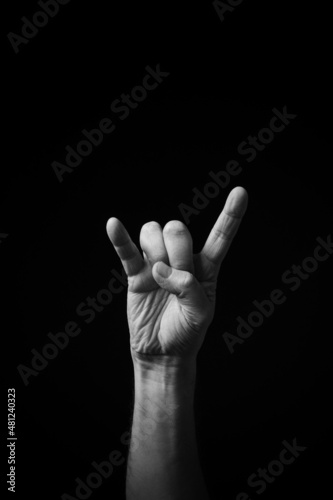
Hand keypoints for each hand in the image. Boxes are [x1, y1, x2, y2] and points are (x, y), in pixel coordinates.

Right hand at [106, 186, 247, 361]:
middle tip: (174, 275)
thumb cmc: (186, 332)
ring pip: (152, 232)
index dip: (230, 215)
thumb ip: (189, 288)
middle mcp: (181, 259)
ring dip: (155, 249)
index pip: (220, 237)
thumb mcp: (200, 314)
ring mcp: (156, 263)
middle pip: (177, 230)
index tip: (240, 192)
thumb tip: (160, 269)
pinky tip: (113, 225)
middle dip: (176, 251)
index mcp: (206, 268)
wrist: (162, 351)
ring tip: (156, 275)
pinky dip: (119, 237)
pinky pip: (126, 251)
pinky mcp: (136, 274)